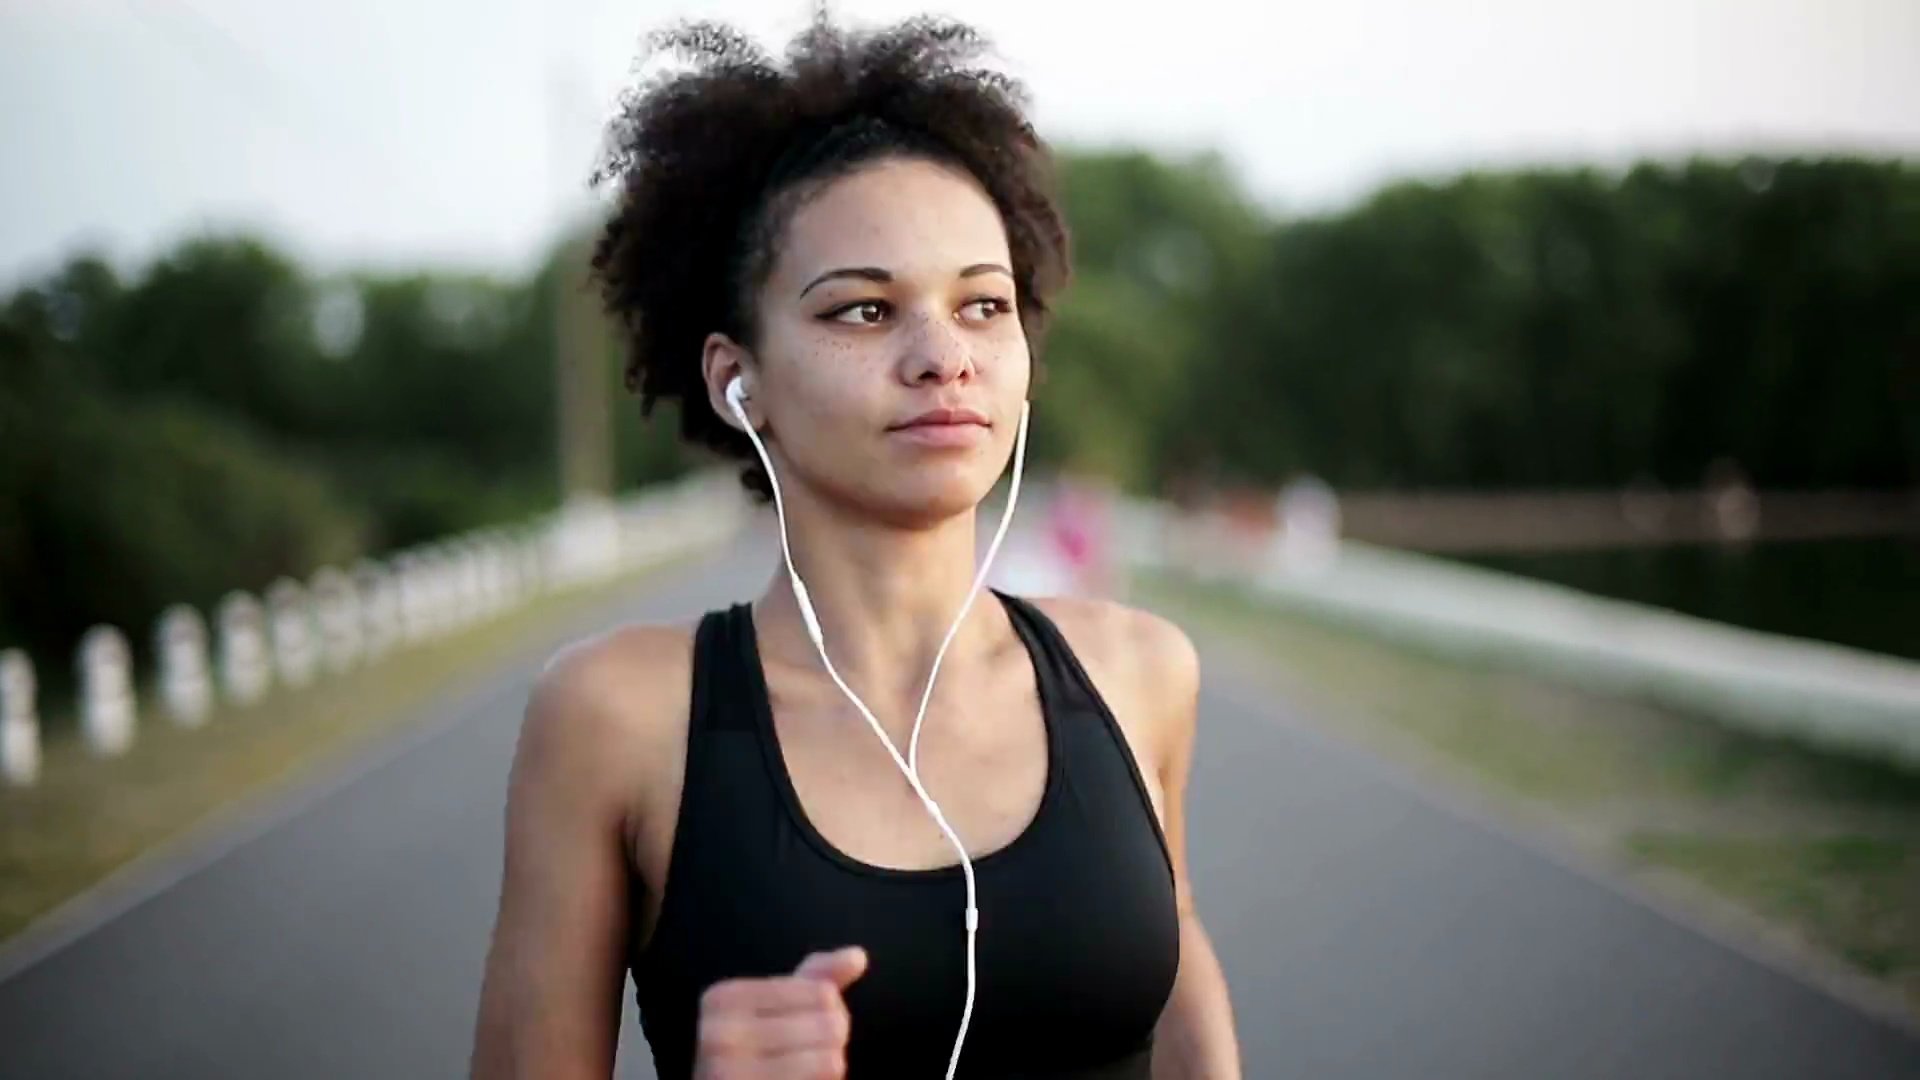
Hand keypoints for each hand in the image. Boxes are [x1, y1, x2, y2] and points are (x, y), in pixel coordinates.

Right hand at [693, 947, 867, 1078]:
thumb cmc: (750, 1051)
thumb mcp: (775, 1006)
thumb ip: (815, 978)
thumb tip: (858, 956)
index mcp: (724, 999)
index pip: (824, 992)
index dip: (828, 1009)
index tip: (800, 1025)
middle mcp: (720, 1037)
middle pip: (832, 1025)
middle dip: (831, 1041)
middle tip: (804, 1054)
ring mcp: (731, 1075)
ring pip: (832, 1061)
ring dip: (829, 1067)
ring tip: (803, 1072)